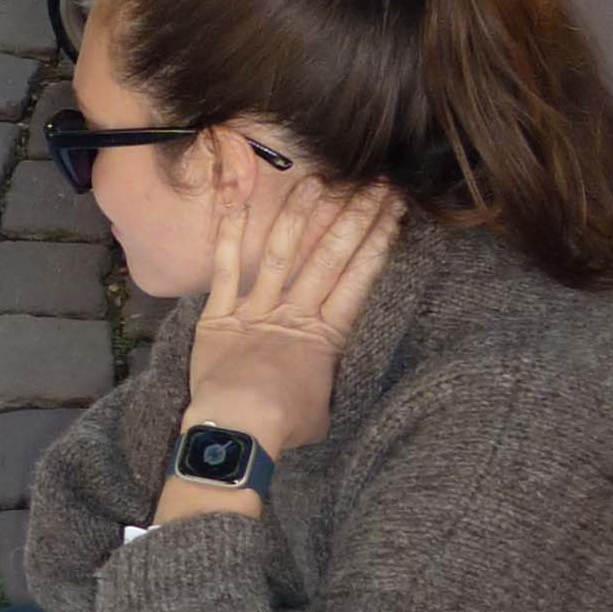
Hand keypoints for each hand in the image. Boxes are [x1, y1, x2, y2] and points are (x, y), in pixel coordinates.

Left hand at [186, 174, 405, 458]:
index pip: (359, 278)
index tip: (392, 209)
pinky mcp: (219, 314)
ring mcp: (257, 310)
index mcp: (327, 336)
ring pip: (281, 253)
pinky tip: (237, 205)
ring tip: (316, 182)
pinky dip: (229, 237)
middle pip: (328, 257)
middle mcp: (295, 313)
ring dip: (299, 216)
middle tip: (371, 184)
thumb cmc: (285, 427)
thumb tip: (327, 377)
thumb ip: (327, 380)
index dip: (376, 241)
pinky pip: (225, 270)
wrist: (239, 429)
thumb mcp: (323, 407)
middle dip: (352, 218)